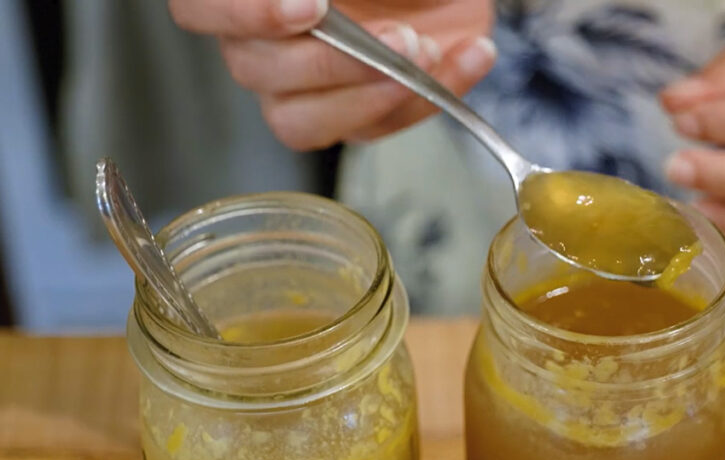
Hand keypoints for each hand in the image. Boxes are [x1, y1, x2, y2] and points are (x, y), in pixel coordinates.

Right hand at [169, 0, 494, 149]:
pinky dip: (430, 97)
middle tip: (399, 37)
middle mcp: (262, 40)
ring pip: (299, 121)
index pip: (199, 9)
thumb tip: (327, 3)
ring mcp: (306, 86)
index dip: (242, 12)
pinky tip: (471, 54)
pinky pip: (376, 128)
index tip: (310, 7)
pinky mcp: (357, 114)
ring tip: (427, 51)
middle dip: (333, 59)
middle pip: (256, 70)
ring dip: (371, 95)